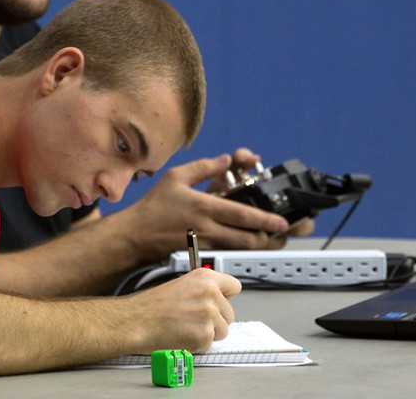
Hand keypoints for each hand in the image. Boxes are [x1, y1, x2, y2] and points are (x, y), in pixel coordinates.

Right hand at [118, 149, 299, 261]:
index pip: (243, 215)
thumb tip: (226, 159)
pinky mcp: (200, 255)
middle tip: (280, 231)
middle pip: (248, 238)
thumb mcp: (176, 176)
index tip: (280, 221)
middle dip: (268, 236)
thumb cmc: (153, 206)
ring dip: (257, 245)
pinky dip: (240, 251)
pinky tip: (245, 245)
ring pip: (240, 249)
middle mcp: (207, 228)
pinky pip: (228, 254)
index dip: (265, 219)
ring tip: (268, 238)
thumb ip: (204, 166)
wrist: (135, 235)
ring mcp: (204, 245)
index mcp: (204, 207)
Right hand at [126, 268, 240, 351]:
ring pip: (222, 330)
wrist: (135, 322)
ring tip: (186, 328)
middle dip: (216, 320)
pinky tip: (182, 336)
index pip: (234, 286)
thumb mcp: (180, 286)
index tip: (220, 303)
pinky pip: (209, 344)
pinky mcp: (205, 334)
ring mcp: (209, 314)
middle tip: (194, 320)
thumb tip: (215, 300)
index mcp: (205, 277)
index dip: (226, 297)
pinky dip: (197, 344)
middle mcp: (210, 292)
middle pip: (229, 313)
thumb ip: (202, 291)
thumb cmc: (151, 307)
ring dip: (207, 333)